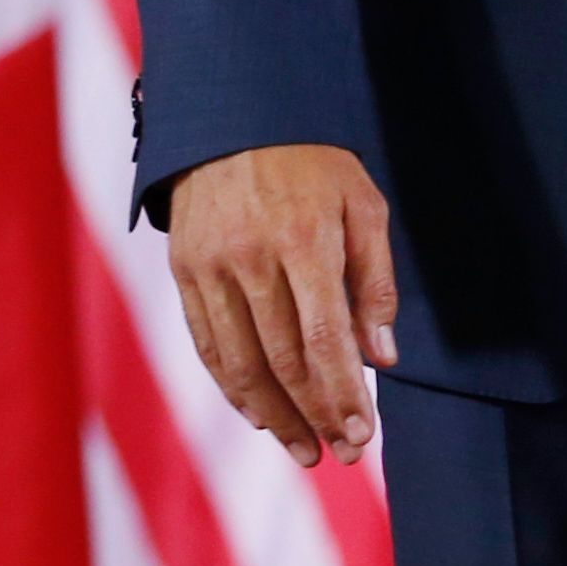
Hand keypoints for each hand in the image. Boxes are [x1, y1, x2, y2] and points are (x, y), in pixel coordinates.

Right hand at [169, 144, 396, 467]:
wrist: (234, 113)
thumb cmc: (313, 161)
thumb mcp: (362, 203)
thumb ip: (375, 281)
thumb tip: (383, 357)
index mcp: (304, 240)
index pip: (324, 338)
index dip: (342, 393)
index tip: (361, 434)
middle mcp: (251, 259)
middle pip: (283, 360)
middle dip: (315, 414)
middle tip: (341, 452)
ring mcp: (210, 268)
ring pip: (240, 363)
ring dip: (275, 417)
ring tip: (305, 451)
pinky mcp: (183, 272)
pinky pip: (208, 345)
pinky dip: (234, 388)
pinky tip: (261, 416)